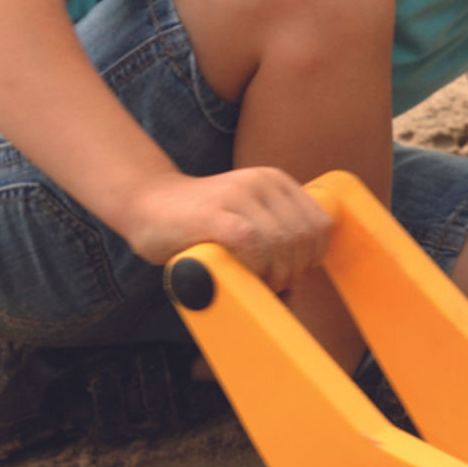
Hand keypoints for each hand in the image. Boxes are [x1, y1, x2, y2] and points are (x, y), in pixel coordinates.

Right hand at [123, 167, 333, 291]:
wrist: (147, 205)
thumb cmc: (200, 223)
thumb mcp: (249, 217)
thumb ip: (278, 236)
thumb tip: (301, 284)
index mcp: (276, 182)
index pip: (320, 225)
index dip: (312, 257)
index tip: (291, 273)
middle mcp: (261, 182)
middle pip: (303, 238)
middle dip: (293, 270)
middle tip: (271, 284)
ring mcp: (237, 195)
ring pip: (282, 242)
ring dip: (275, 274)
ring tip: (256, 283)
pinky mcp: (214, 214)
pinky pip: (252, 243)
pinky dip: (255, 266)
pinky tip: (242, 274)